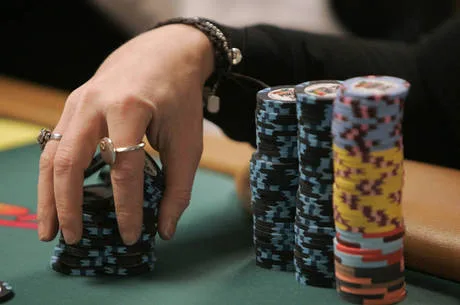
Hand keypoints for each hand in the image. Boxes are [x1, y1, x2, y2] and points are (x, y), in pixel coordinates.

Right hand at [37, 24, 213, 244]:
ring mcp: (78, 102)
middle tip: (72, 238)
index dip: (126, 208)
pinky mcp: (73, 105)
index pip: (123, 169)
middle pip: (70, 161)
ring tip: (48, 229)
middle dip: (68, 206)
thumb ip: (179, 187)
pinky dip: (53, 175)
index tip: (130, 235)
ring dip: (48, 195)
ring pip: (53, 154)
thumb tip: (165, 229)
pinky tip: (55, 197)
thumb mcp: (187, 141)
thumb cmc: (179, 97)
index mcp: (129, 109)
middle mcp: (95, 103)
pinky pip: (55, 144)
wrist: (164, 53)